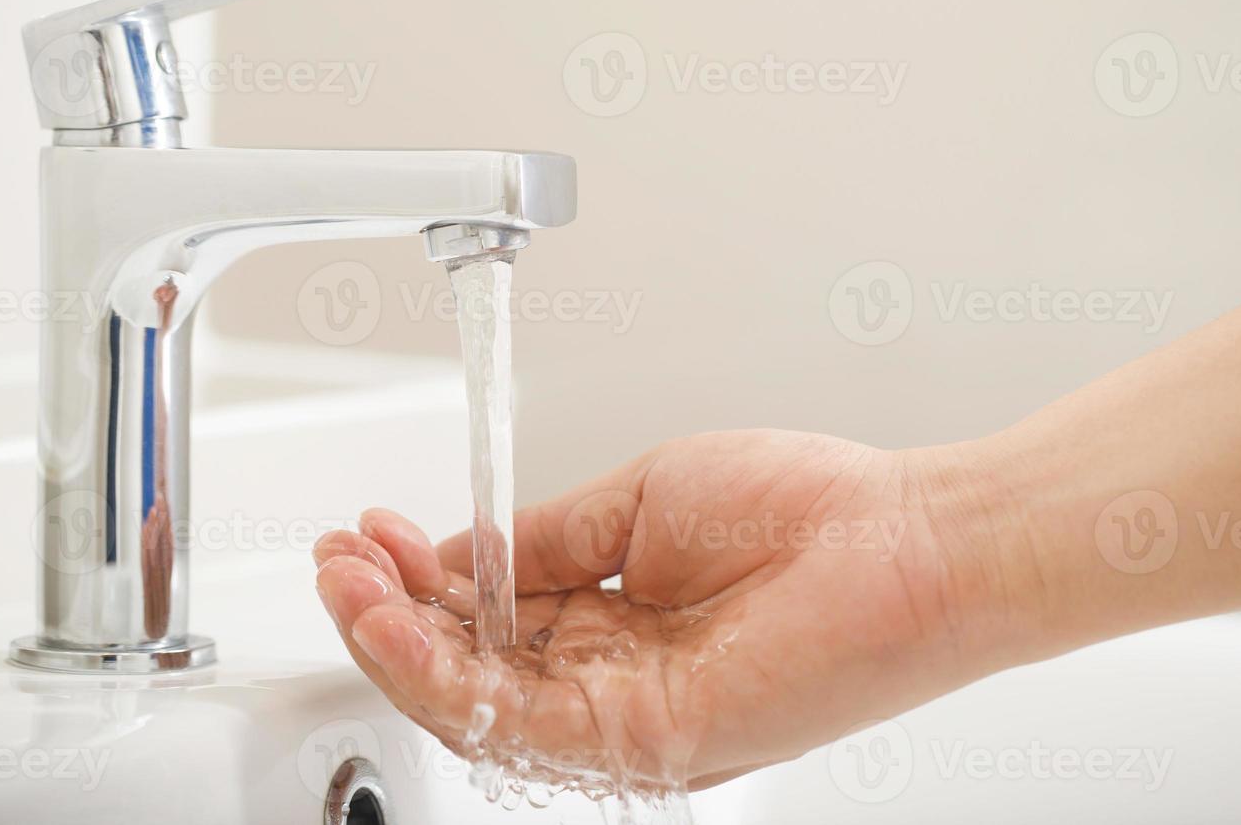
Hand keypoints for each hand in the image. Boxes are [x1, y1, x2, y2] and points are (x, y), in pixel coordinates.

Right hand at [313, 430, 1003, 792]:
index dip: (421, 579)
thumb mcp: (644, 500)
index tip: (373, 532)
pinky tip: (397, 621)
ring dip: (398, 645)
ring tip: (346, 582)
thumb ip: (549, 537)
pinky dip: (447, 675)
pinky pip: (521, 724)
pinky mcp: (644, 740)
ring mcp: (625, 716)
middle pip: (472, 666)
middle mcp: (612, 677)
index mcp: (615, 617)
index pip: (491, 615)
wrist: (903, 540)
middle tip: (338, 558)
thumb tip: (463, 549)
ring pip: (480, 704)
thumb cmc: (807, 510)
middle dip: (391, 613)